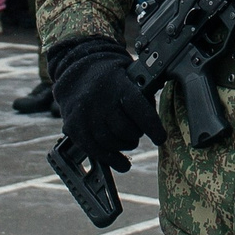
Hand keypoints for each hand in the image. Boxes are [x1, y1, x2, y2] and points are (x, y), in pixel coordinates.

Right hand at [50, 37, 163, 173]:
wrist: (77, 71)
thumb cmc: (111, 77)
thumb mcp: (130, 76)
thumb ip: (143, 96)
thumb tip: (154, 122)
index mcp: (116, 83)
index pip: (136, 106)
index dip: (151, 125)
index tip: (161, 138)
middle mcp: (98, 99)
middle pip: (123, 129)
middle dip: (135, 135)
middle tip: (137, 133)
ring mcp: (83, 114)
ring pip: (110, 142)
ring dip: (124, 146)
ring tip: (127, 141)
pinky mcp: (73, 127)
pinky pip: (95, 151)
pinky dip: (111, 160)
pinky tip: (121, 163)